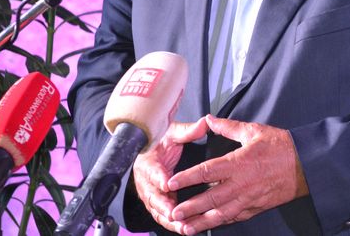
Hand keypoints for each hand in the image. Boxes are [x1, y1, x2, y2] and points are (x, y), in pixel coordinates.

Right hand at [132, 117, 208, 231]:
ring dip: (168, 218)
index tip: (167, 184)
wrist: (151, 150)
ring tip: (181, 225)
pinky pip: (161, 215)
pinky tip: (182, 228)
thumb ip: (188, 131)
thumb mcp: (173, 133)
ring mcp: (150, 193)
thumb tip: (204, 124)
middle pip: (152, 195)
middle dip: (163, 205)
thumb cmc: (161, 142)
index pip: (152, 170)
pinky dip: (170, 223)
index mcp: (148, 161)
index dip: (159, 177)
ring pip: (156, 209)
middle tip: (174, 212)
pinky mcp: (155, 202)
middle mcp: (146, 180)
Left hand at [166, 115, 308, 234]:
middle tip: (173, 213)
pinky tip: (210, 225)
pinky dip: (221, 222)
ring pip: (221, 214)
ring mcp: (248, 198)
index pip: (206, 172)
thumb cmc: (280, 145)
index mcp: (238, 163)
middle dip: (190, 208)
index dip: (187, 178)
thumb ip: (228, 127)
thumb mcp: (253, 131)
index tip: (171, 182)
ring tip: (186, 228)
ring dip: (202, 221)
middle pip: (210, 199)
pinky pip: (235, 217)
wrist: (305, 164)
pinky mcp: (256, 207)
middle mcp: (240, 184)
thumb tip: (208, 119)